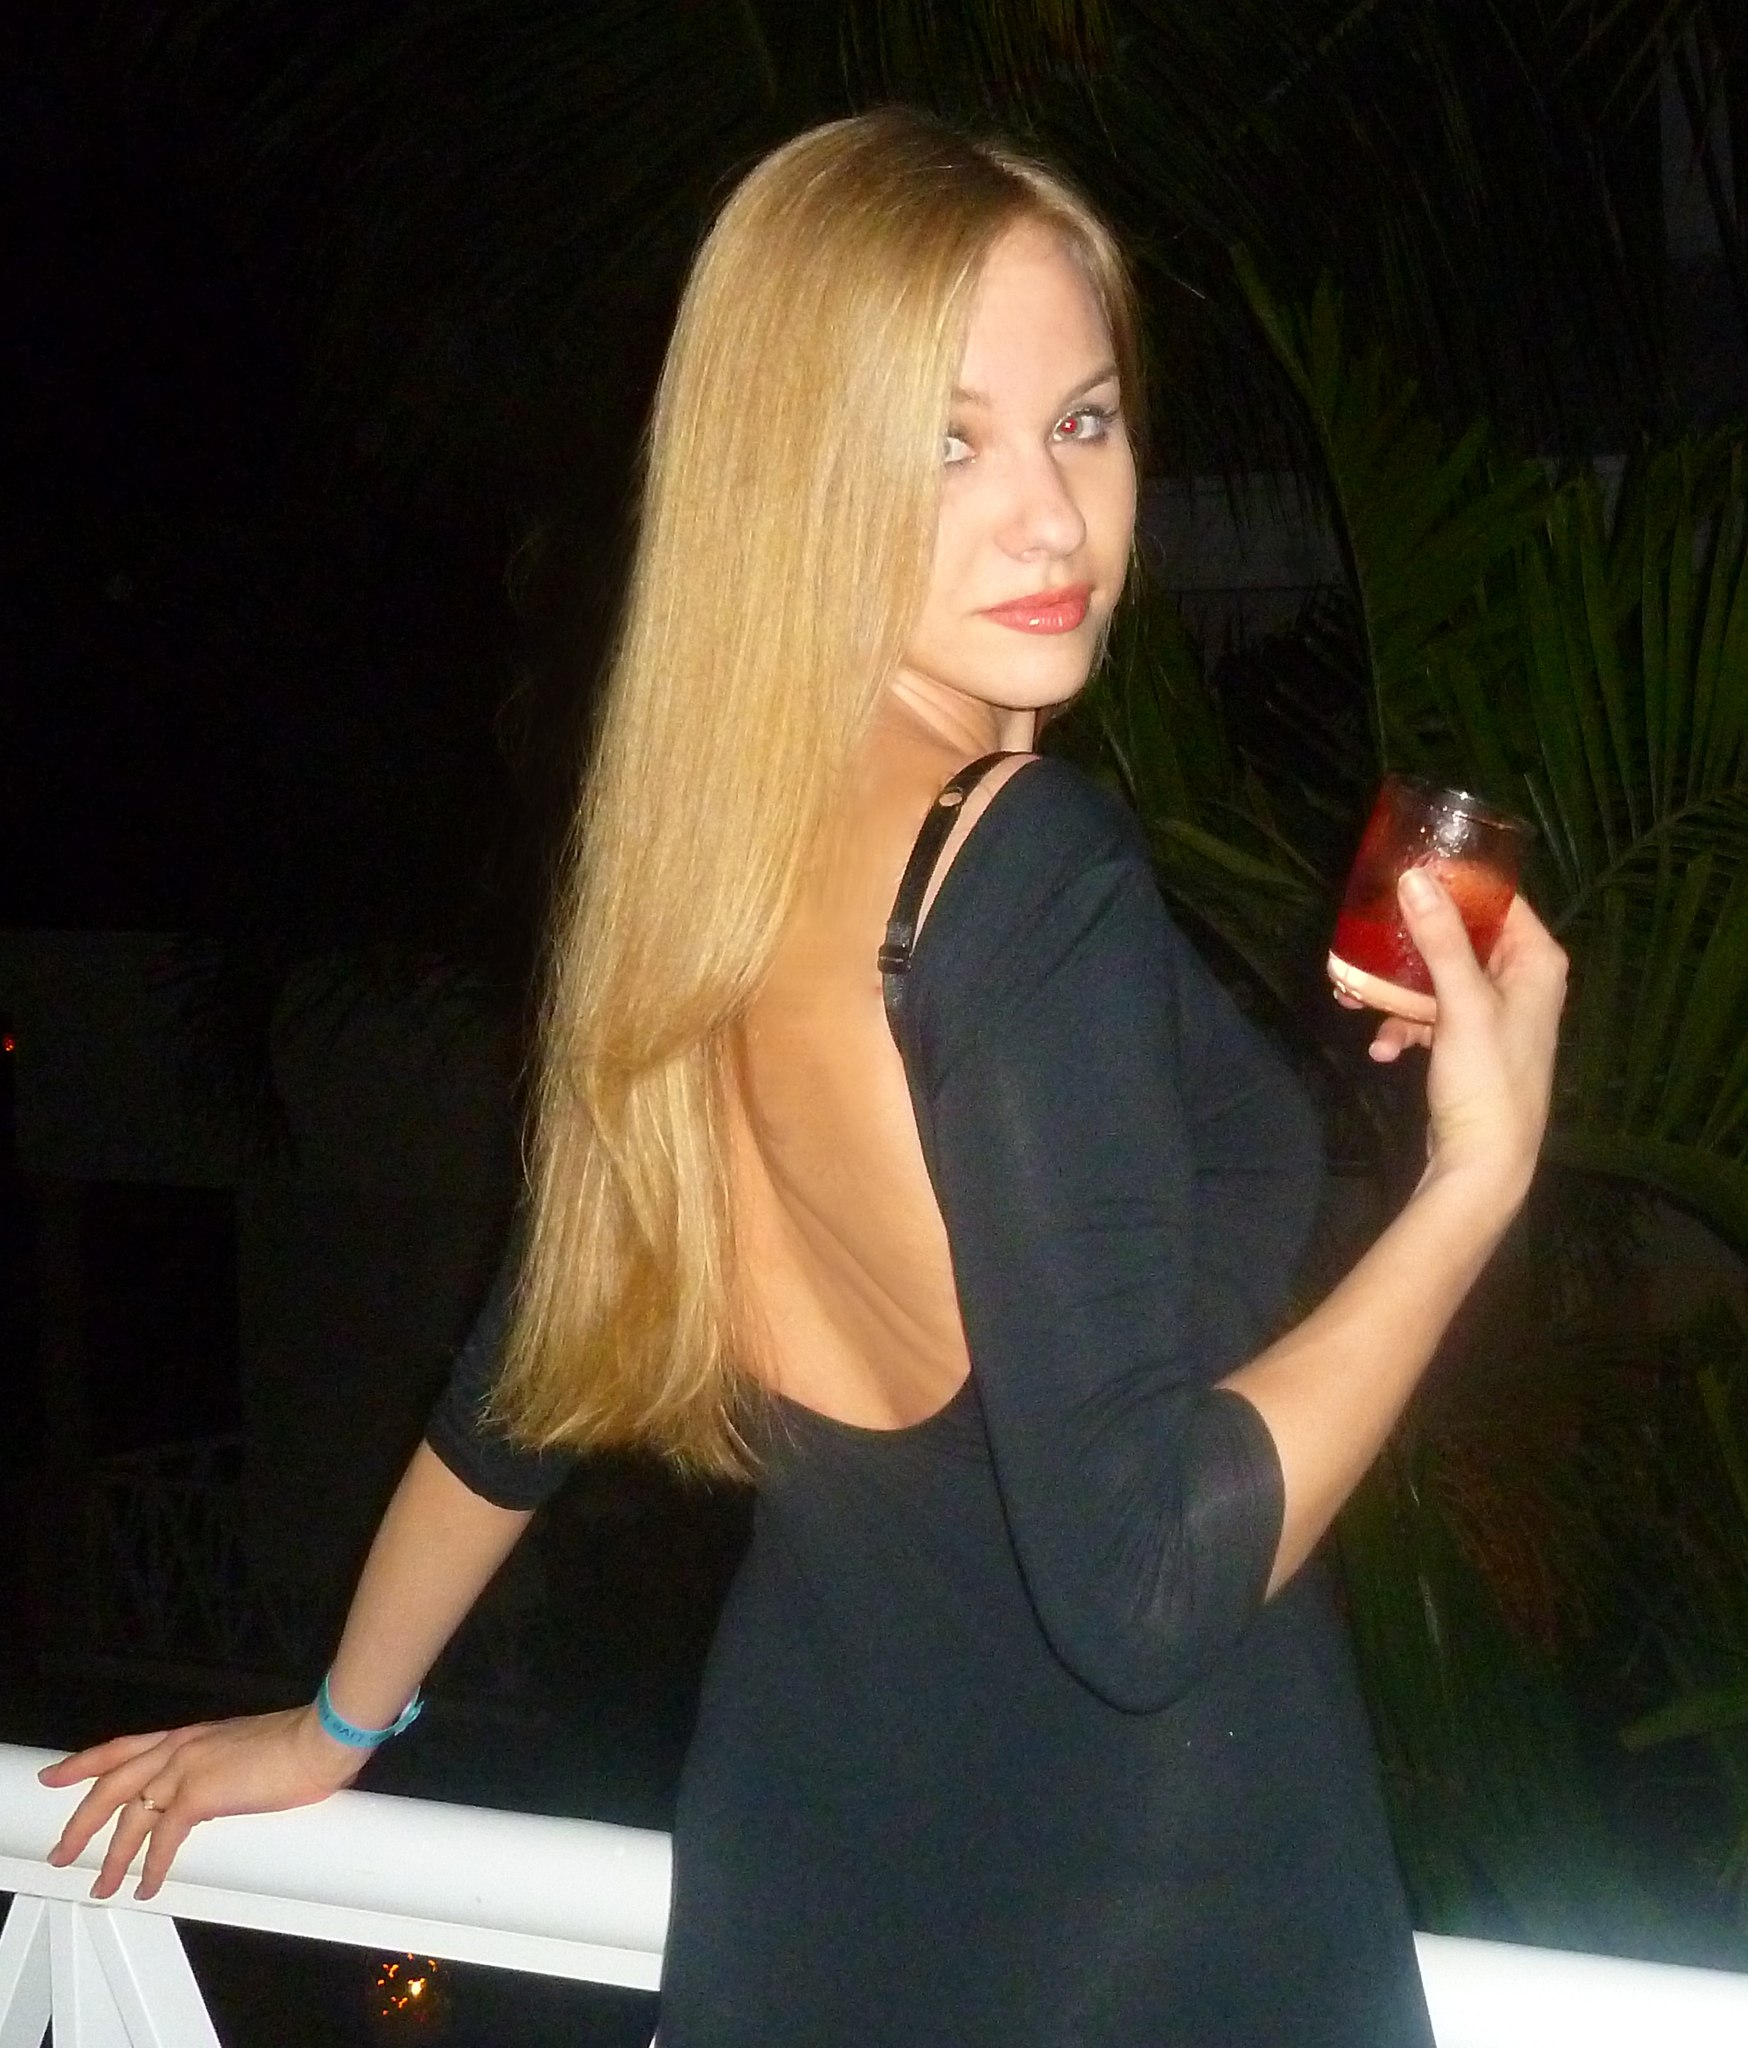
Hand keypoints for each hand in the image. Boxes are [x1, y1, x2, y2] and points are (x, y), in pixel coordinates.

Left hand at [37, 1705, 365, 1900]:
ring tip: (101, 1885)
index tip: (56, 1776)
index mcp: (188, 1735)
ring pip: (129, 1817)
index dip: (85, 1762)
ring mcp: (186, 1768)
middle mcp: (178, 1747)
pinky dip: (151, 1867)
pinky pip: (162, 1839)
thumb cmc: (297, 1741)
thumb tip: (220, 1790)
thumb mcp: (243, 1747)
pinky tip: (148, 1886)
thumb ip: (220, 1764)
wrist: (320, 1738)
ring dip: (112, 1857)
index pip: (123, 1748)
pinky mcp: (200, 1794)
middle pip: (110, 1784)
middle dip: (80, 1822)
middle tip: (61, 1852)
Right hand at [1378, 869, 1565, 1197]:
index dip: (1456, 883)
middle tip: (1363, 935)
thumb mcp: (1461, 1003)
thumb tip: (1413, 876)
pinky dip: (1403, 1028)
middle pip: (1459, 938)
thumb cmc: (1488, 1078)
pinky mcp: (1469, 1043)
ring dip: (1394, 990)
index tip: (1406, 873)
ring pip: (1436, 979)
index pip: (1499, 900)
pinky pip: (1430, 1017)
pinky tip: (1380, 1051)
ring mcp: (1493, 1013)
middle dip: (1406, 943)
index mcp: (1535, 961)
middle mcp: (1520, 981)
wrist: (1484, 1162)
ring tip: (1350, 998)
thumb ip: (1439, 938)